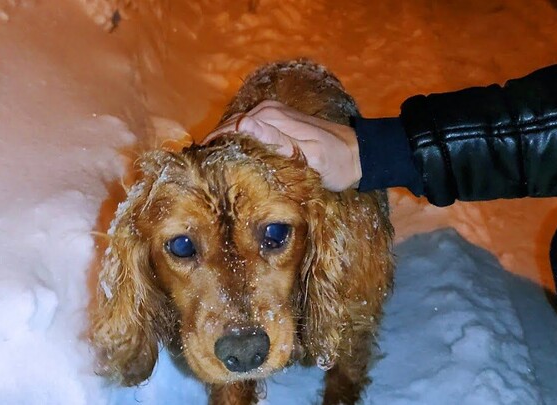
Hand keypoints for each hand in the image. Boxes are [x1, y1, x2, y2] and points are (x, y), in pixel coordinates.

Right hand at [203, 101, 361, 191]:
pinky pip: (246, 132)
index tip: (199, 167)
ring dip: (222, 145)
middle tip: (199, 173)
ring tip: (209, 169)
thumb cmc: (335, 162)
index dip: (212, 146)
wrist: (357, 154)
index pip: (229, 128)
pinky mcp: (274, 124)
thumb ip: (277, 141)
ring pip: (235, 129)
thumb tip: (244, 126)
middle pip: (228, 127)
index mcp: (270, 117)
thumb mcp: (308, 156)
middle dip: (213, 146)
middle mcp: (266, 111)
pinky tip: (229, 161)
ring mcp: (270, 116)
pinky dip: (235, 144)